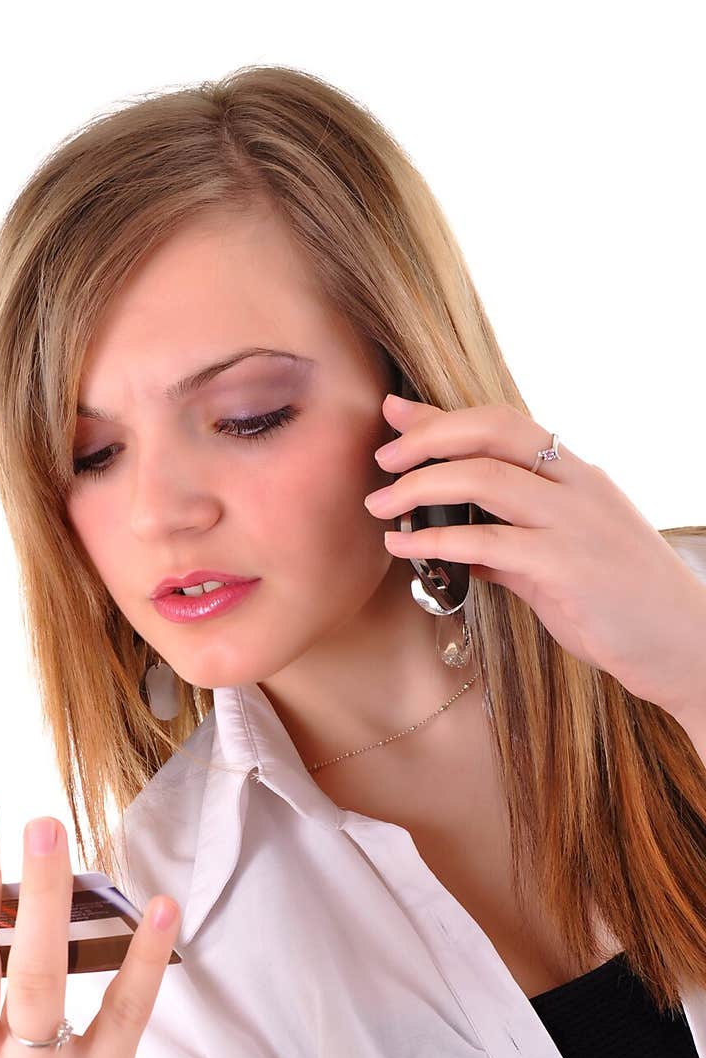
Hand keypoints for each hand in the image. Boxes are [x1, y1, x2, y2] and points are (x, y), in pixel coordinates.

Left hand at [364, 396, 705, 724]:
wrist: (686, 645)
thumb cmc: (623, 608)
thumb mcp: (561, 564)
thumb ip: (511, 545)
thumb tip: (457, 543)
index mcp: (579, 476)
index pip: (505, 424)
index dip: (444, 416)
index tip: (396, 413)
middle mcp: (578, 487)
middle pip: (493, 431)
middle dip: (426, 439)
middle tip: (381, 462)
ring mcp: (573, 523)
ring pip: (484, 477)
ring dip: (420, 486)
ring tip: (381, 507)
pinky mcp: (566, 567)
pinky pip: (486, 541)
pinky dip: (436, 540)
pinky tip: (408, 546)